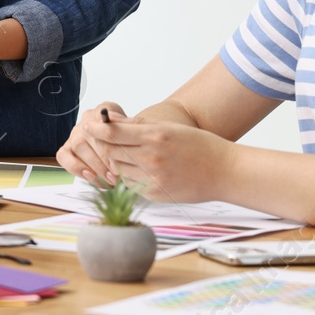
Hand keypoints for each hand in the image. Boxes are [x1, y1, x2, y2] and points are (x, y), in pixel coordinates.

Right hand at [57, 101, 127, 181]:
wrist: (125, 151)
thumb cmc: (129, 144)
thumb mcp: (135, 134)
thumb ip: (131, 128)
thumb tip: (123, 125)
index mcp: (103, 110)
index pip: (103, 113)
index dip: (110, 131)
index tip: (121, 149)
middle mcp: (87, 120)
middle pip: (90, 133)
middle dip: (105, 157)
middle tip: (118, 172)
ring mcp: (75, 134)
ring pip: (78, 146)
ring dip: (95, 165)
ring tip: (110, 179)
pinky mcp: (66, 149)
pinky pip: (64, 156)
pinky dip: (77, 168)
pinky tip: (92, 177)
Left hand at [64, 108, 231, 203]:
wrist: (225, 172)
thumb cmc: (199, 146)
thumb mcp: (169, 129)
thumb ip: (137, 126)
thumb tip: (108, 120)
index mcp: (155, 137)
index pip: (112, 133)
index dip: (97, 129)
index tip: (90, 125)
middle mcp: (151, 158)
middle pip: (110, 152)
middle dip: (103, 145)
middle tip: (101, 139)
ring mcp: (152, 179)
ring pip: (117, 170)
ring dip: (115, 162)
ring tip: (123, 154)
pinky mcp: (154, 194)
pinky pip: (130, 184)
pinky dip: (128, 176)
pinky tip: (137, 169)